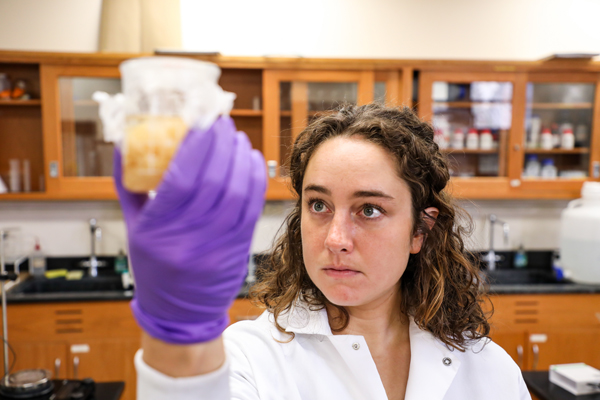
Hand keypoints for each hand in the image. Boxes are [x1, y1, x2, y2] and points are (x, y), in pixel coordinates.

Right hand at [114, 117, 265, 343]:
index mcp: (157, 230)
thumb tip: (124, 144)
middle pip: (213, 181)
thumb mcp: (133, 227)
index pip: (181, 179)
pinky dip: (254, 179)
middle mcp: (188, 238)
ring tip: (236, 138)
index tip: (202, 122)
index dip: (195, 146)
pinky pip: (252, 207)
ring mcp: (216, 245)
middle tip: (222, 123)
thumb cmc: (153, 264)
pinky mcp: (238, 248)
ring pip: (237, 192)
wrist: (179, 311)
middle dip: (221, 144)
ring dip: (240, 157)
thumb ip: (129, 184)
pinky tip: (251, 159)